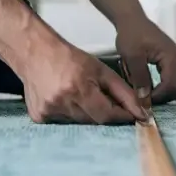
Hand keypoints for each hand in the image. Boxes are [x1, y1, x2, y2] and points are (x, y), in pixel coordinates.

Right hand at [20, 43, 149, 124]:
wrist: (34, 52)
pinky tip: (64, 100)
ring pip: (79, 123)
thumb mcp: (101, 70)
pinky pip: (63, 123)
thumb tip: (140, 111)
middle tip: (103, 100)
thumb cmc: (68, 57)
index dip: (121, 117)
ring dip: (86, 114)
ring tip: (79, 95)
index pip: (107, 115)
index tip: (131, 116)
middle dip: (104, 113)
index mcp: (79, 89)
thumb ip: (123, 92)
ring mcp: (48, 111)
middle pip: (94, 121)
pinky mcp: (39, 117)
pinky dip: (69, 115)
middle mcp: (61, 102)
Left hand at [113, 22, 175, 104]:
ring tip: (151, 94)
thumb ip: (140, 78)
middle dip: (167, 97)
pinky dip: (167, 86)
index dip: (159, 97)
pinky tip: (152, 87)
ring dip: (168, 93)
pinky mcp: (172, 61)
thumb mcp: (132, 57)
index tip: (144, 100)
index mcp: (171, 57)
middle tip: (150, 99)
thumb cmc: (131, 35)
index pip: (171, 85)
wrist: (131, 20)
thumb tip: (145, 100)